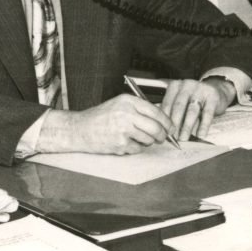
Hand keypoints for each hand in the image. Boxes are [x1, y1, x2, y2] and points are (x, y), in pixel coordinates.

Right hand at [36, 95, 177, 154]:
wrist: (80, 129)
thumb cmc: (100, 117)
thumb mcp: (119, 105)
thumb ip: (139, 110)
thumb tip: (163, 121)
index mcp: (128, 101)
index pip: (156, 112)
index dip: (167, 122)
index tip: (171, 128)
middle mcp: (127, 113)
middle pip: (156, 128)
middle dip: (162, 136)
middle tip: (162, 138)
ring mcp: (123, 129)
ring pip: (148, 140)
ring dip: (146, 142)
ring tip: (133, 138)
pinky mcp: (120, 143)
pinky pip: (137, 149)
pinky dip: (134, 148)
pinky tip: (123, 143)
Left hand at [160, 78, 235, 140]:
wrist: (217, 90)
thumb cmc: (194, 99)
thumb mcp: (182, 101)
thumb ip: (173, 112)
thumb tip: (166, 131)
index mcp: (175, 86)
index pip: (167, 104)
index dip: (165, 120)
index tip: (164, 133)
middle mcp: (186, 85)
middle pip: (178, 107)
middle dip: (174, 124)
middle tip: (172, 138)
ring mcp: (200, 89)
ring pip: (192, 110)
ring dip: (187, 126)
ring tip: (184, 139)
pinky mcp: (213, 96)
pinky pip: (207, 113)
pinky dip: (204, 125)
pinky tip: (201, 135)